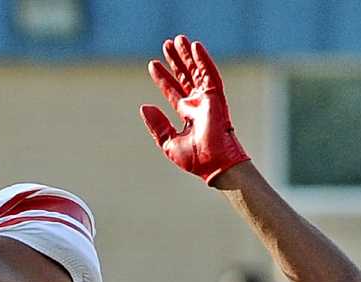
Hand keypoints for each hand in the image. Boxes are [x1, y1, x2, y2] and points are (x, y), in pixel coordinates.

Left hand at [139, 35, 249, 184]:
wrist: (213, 164)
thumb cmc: (194, 160)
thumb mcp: (168, 143)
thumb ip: (157, 125)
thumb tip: (144, 107)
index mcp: (186, 114)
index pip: (172, 91)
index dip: (163, 78)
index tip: (153, 65)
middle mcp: (197, 104)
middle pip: (184, 76)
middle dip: (176, 60)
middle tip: (167, 44)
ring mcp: (207, 99)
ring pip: (196, 71)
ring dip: (187, 56)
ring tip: (178, 39)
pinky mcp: (216, 97)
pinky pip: (210, 73)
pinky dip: (203, 60)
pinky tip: (195, 46)